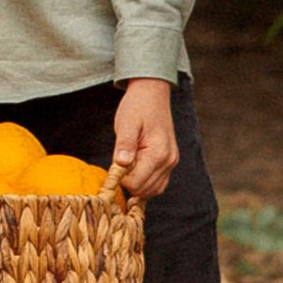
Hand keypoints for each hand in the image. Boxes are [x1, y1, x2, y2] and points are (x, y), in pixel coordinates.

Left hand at [111, 77, 178, 199]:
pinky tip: (134, 172)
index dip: (120, 179)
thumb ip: (125, 144)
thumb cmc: (138, 106)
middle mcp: (168, 160)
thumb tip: (121, 165)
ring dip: (137, 185)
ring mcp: (171, 162)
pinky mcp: (170, 161)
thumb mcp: (126, 122)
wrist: (152, 93)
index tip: (111, 167)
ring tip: (125, 168)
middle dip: (128, 182)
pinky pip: (159, 182)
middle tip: (117, 166)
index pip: (136, 183)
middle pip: (145, 190)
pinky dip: (146, 183)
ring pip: (153, 190)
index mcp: (158, 153)